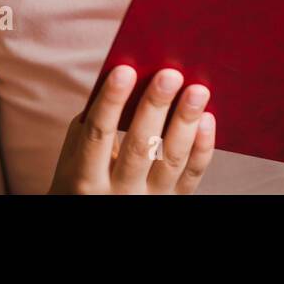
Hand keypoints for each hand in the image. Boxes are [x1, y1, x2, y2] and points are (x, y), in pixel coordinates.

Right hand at [49, 65, 214, 193]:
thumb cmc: (88, 172)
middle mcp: (118, 193)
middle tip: (170, 75)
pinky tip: (207, 118)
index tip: (125, 70)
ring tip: (197, 90)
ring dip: (185, 121)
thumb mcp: (77, 154)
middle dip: (155, 107)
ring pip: (171, 160)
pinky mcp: (176, 200)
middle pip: (139, 146)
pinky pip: (192, 174)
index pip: (98, 134)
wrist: (102, 214)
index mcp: (86, 177)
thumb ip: (96, 122)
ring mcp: (150, 199)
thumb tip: (132, 77)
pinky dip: (202, 146)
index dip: (111, 102)